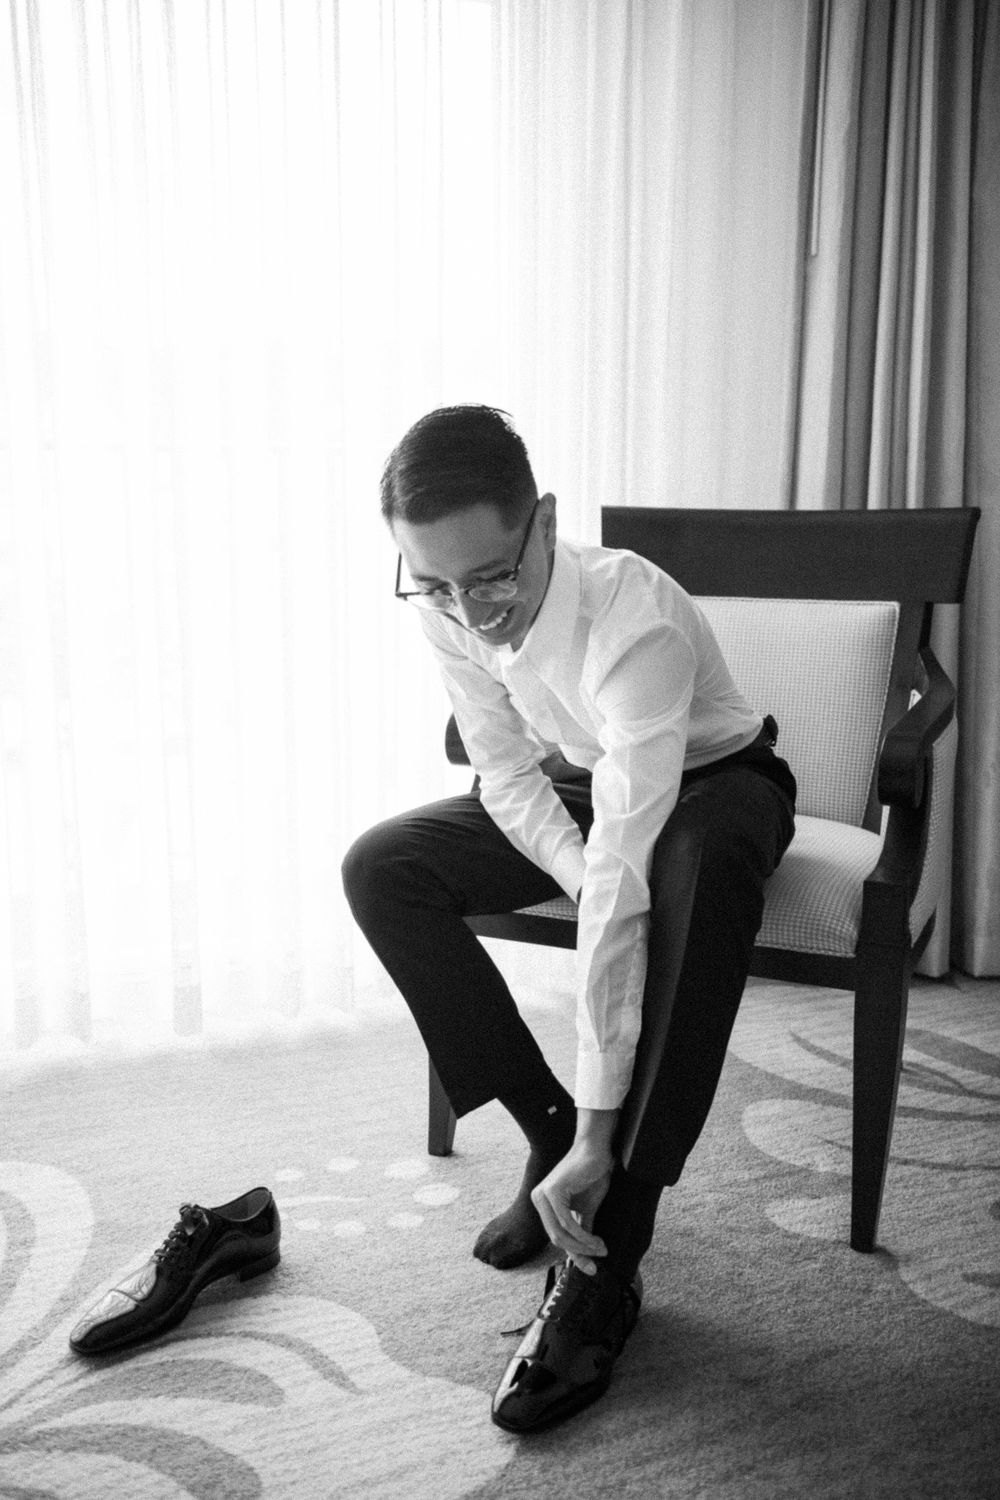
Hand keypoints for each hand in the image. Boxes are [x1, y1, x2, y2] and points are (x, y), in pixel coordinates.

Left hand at [531, 1140, 613, 1274]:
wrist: (597, 1151)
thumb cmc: (592, 1175)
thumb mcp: (586, 1210)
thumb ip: (581, 1231)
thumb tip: (587, 1258)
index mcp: (543, 1203)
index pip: (556, 1236)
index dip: (573, 1255)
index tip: (591, 1268)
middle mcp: (538, 1199)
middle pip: (556, 1239)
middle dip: (579, 1253)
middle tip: (600, 1257)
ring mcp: (542, 1195)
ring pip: (560, 1234)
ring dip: (584, 1246)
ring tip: (602, 1248)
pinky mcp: (552, 1192)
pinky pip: (567, 1223)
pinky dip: (583, 1236)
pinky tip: (597, 1240)